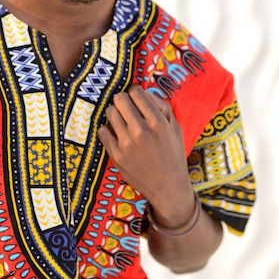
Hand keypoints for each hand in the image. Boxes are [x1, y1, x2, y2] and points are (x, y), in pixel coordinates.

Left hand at [98, 84, 194, 226]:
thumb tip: (144, 93)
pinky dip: (108, 129)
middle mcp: (141, 131)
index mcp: (158, 122)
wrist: (168, 187)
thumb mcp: (175, 128)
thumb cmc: (173, 154)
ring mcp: (126, 144)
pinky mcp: (116, 155)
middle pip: (120, 99)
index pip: (136, 92)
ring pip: (109, 112)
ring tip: (122, 120)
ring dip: (115, 113)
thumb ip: (162, 106)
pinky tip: (116, 134)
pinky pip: (102, 131)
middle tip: (127, 106)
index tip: (136, 97)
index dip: (135, 91)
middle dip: (123, 99)